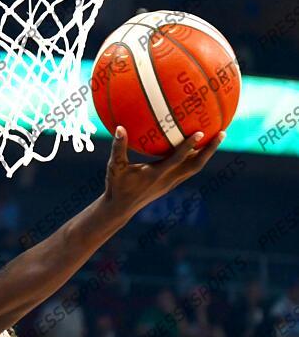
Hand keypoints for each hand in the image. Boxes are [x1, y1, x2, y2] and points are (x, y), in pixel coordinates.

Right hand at [104, 127, 224, 215]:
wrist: (120, 209)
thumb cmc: (116, 186)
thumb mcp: (115, 166)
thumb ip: (118, 147)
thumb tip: (120, 127)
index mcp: (156, 174)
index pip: (177, 159)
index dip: (189, 146)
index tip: (201, 132)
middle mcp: (168, 179)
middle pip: (196, 165)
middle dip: (210, 150)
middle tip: (222, 133)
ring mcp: (171, 183)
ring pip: (194, 168)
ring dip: (206, 154)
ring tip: (216, 139)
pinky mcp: (170, 185)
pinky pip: (187, 170)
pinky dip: (195, 159)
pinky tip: (196, 149)